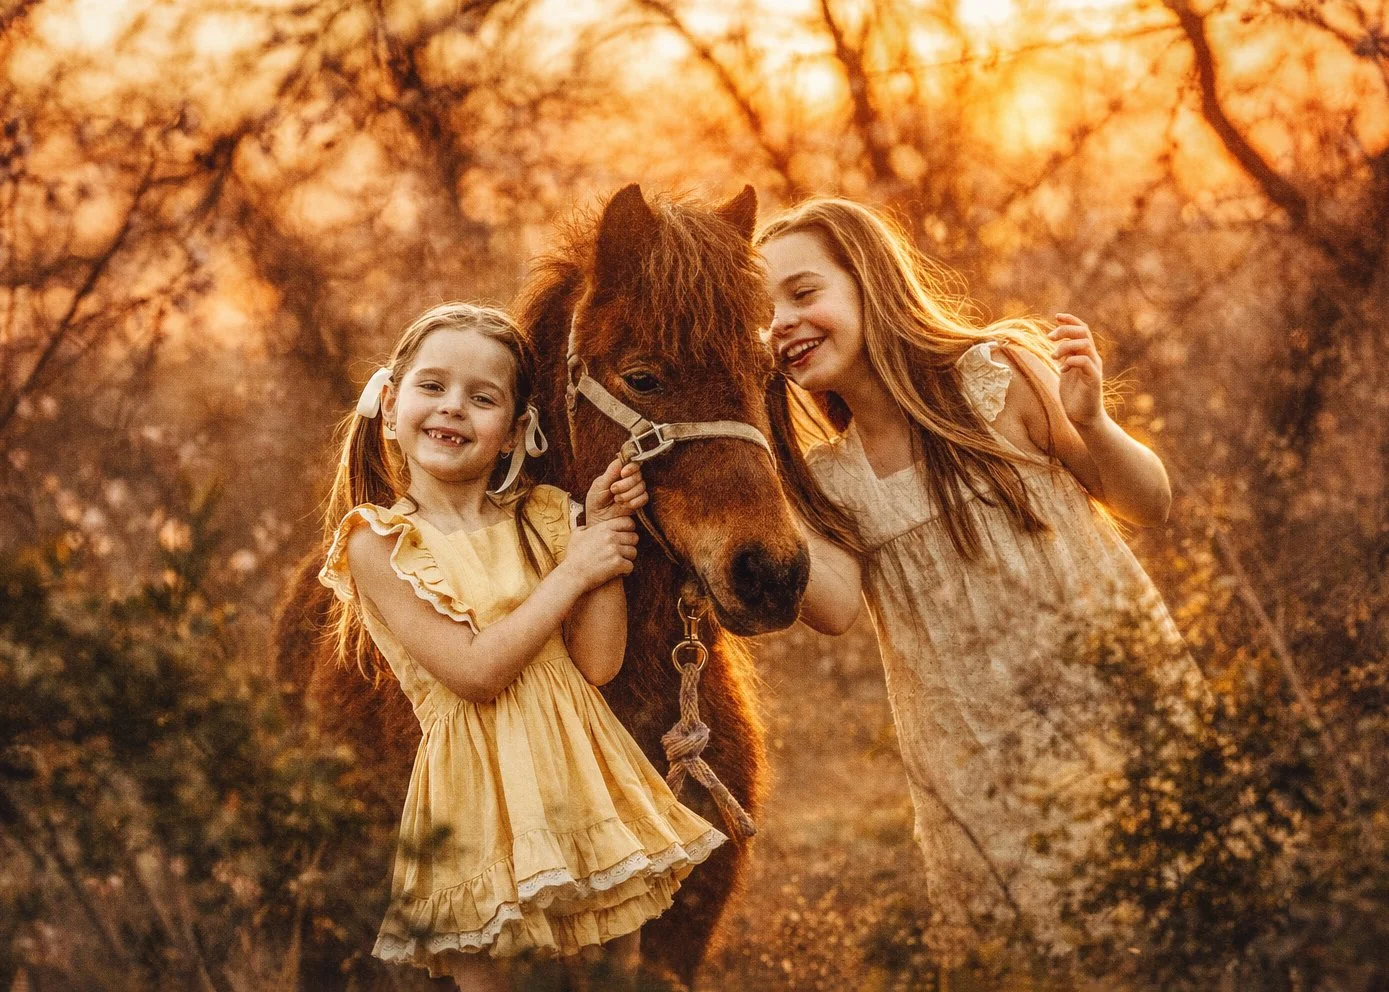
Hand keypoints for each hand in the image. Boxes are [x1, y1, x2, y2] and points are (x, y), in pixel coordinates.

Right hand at [560, 516, 638, 590]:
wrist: (572, 575)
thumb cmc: (573, 557)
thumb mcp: (576, 536)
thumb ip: (585, 528)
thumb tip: (589, 527)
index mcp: (604, 528)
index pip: (628, 522)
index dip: (629, 529)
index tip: (625, 537)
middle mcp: (611, 537)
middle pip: (634, 537)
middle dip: (629, 545)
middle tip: (622, 553)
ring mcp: (615, 550)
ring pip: (634, 552)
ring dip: (628, 559)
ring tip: (619, 563)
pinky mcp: (617, 564)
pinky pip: (630, 566)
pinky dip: (626, 571)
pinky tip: (618, 573)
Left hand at [585, 458, 648, 523]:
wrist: (599, 522)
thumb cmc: (596, 503)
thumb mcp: (599, 486)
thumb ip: (610, 473)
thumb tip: (621, 459)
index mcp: (618, 473)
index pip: (632, 463)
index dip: (630, 467)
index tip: (623, 473)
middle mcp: (629, 480)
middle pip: (638, 475)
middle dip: (626, 484)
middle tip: (614, 490)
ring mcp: (635, 491)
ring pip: (642, 486)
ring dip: (628, 494)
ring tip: (617, 500)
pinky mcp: (639, 502)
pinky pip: (644, 498)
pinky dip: (634, 502)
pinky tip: (624, 506)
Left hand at [1049, 313, 1104, 427]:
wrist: (1083, 417)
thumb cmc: (1073, 395)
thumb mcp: (1066, 371)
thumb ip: (1064, 357)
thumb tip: (1057, 345)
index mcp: (1085, 354)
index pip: (1082, 330)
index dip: (1070, 320)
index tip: (1056, 316)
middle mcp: (1092, 358)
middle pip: (1084, 332)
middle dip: (1065, 330)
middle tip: (1049, 337)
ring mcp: (1094, 368)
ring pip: (1085, 344)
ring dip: (1066, 346)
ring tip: (1053, 356)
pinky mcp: (1094, 379)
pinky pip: (1085, 361)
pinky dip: (1071, 360)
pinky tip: (1062, 369)